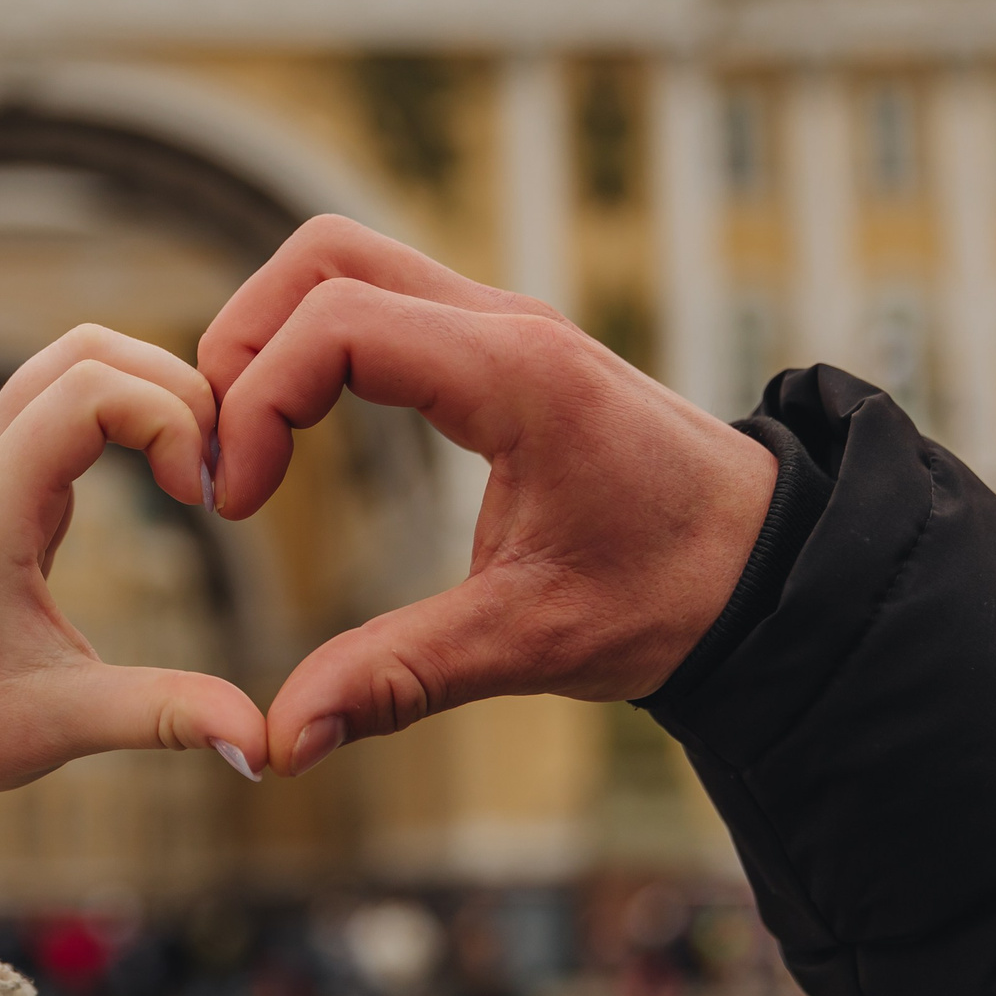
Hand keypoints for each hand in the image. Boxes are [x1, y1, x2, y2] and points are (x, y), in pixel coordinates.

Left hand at [0, 326, 269, 919]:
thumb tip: (267, 743)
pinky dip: (126, 416)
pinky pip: (62, 403)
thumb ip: (166, 716)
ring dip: (148, 394)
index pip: (88, 391)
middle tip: (219, 470)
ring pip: (69, 364)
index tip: (204, 500)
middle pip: (84, 351)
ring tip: (199, 474)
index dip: (168, 420)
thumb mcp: (66, 724)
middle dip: (171, 388)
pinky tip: (165, 483)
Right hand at [198, 216, 775, 775]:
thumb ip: (400, 678)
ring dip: (275, 335)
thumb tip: (284, 738)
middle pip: (323, 257)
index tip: (237, 501)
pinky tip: (300, 433)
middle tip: (222, 454)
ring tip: (248, 443)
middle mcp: (502, 322)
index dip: (257, 399)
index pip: (337, 323)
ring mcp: (500, 321)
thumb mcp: (533, 643)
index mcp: (513, 373)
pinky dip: (316, 344)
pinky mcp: (497, 342)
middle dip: (244, 343)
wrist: (773, 564)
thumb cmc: (673, 595)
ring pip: (346, 263)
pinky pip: (379, 298)